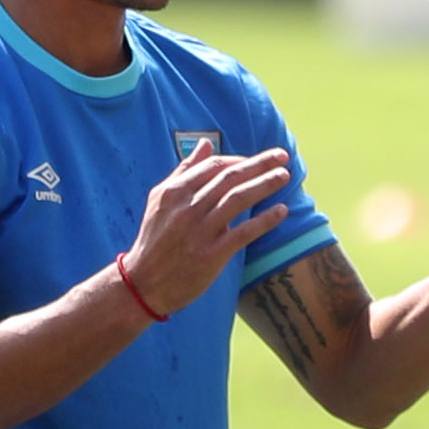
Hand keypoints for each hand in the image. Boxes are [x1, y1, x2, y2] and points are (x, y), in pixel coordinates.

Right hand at [121, 146, 292, 316]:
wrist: (143, 284)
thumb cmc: (154, 240)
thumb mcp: (160, 201)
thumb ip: (183, 171)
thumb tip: (204, 144)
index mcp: (174, 192)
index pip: (214, 167)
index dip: (239, 160)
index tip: (257, 160)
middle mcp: (187, 208)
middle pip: (230, 178)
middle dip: (259, 164)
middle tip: (282, 156)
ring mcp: (200, 231)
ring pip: (238, 199)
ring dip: (265, 185)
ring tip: (285, 176)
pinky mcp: (211, 255)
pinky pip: (243, 232)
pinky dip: (264, 220)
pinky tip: (281, 211)